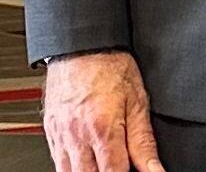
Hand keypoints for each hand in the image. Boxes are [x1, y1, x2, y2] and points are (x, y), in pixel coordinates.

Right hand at [41, 50, 163, 171]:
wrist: (82, 45)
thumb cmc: (110, 66)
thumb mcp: (138, 103)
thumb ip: (144, 143)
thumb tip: (155, 170)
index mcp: (102, 129)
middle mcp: (77, 136)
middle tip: (120, 165)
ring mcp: (60, 136)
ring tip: (104, 164)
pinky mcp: (50, 132)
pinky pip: (58, 162)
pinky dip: (73, 168)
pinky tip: (87, 162)